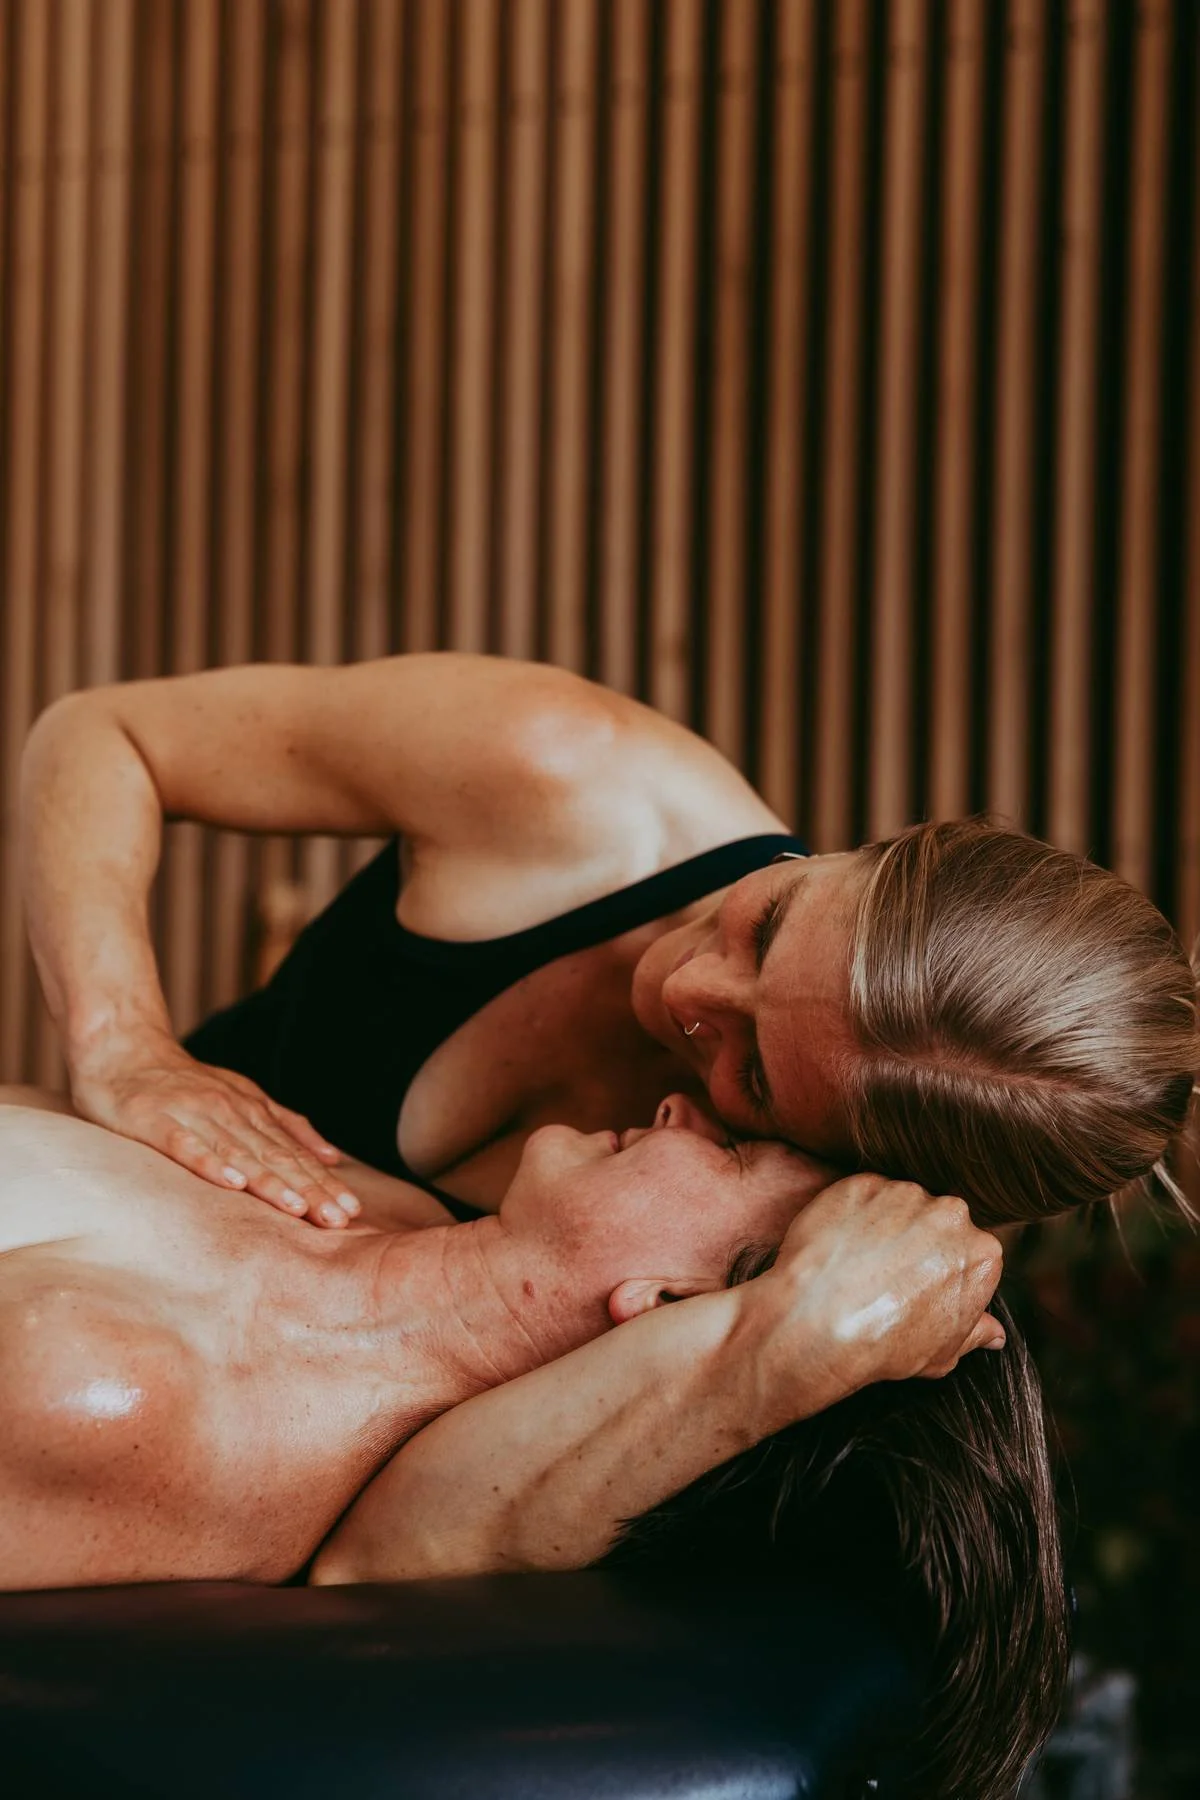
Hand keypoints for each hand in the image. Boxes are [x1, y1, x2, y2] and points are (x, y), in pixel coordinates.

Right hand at [69, 1036, 361, 1226]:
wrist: (123, 1050)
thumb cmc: (185, 1083)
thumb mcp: (242, 1098)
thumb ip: (286, 1125)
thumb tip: (333, 1156)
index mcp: (252, 1112)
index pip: (293, 1154)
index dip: (323, 1183)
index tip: (351, 1212)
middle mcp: (229, 1113)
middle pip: (274, 1157)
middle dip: (309, 1190)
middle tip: (338, 1219)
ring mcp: (194, 1116)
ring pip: (238, 1153)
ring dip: (269, 1182)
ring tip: (298, 1208)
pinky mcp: (156, 1121)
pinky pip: (186, 1146)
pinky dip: (209, 1164)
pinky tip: (231, 1184)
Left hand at [747, 1172, 1004, 1426]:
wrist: (819, 1322)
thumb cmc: (885, 1344)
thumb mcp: (942, 1353)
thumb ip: (973, 1332)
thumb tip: (993, 1332)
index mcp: (981, 1253)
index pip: (969, 1254)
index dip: (944, 1274)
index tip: (922, 1290)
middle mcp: (950, 1214)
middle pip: (939, 1223)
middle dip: (919, 1244)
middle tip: (888, 1276)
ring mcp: (904, 1193)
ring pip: (900, 1205)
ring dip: (885, 1226)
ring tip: (859, 1265)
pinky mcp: (861, 1183)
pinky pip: (862, 1197)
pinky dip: (852, 1217)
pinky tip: (840, 1248)